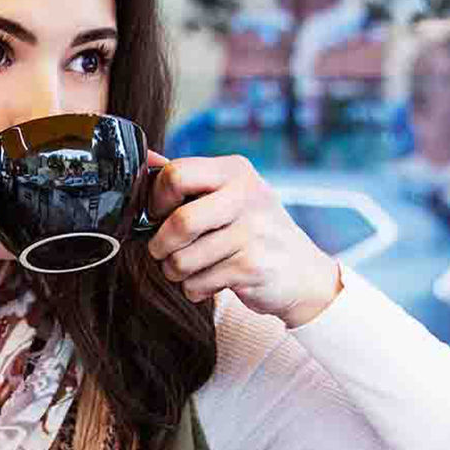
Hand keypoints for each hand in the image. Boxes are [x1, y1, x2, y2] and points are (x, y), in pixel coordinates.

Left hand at [145, 152, 341, 326]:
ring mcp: (254, 232)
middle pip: (179, 221)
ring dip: (175, 272)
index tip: (157, 216)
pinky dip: (195, 289)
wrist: (303, 273)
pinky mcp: (253, 266)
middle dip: (159, 245)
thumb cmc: (254, 232)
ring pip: (183, 260)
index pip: (176, 174)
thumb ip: (188, 180)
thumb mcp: (229, 195)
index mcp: (235, 171)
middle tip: (161, 251)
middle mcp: (247, 196)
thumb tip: (146, 160)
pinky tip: (210, 282)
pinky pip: (198, 283)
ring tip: (189, 269)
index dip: (155, 201)